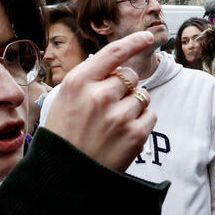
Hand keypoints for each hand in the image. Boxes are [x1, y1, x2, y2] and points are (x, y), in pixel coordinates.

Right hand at [44, 31, 156, 171]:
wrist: (64, 178)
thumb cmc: (64, 137)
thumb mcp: (64, 101)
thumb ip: (89, 80)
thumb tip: (117, 66)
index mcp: (77, 83)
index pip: (113, 53)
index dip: (134, 42)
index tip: (147, 36)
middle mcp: (99, 96)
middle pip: (130, 76)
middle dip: (125, 87)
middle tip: (109, 107)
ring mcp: (119, 116)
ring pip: (142, 96)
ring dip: (133, 106)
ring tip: (113, 125)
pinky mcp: (135, 135)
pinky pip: (150, 115)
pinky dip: (141, 123)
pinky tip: (123, 135)